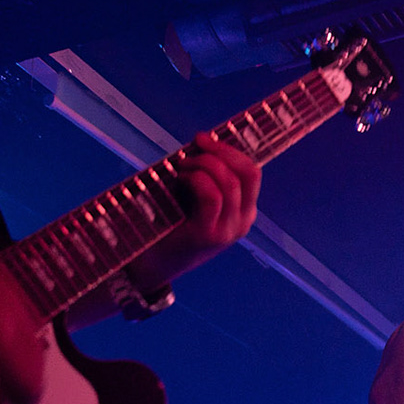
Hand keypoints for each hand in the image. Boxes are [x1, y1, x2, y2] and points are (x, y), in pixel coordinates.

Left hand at [128, 133, 260, 287]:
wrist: (151, 265)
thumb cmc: (170, 225)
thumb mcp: (196, 198)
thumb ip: (207, 176)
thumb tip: (203, 142)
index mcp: (244, 212)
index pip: (252, 172)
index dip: (230, 149)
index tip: (204, 138)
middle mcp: (243, 222)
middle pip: (247, 173)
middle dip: (220, 150)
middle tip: (195, 143)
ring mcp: (228, 230)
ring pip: (229, 182)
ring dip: (203, 165)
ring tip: (181, 168)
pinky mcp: (209, 235)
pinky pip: (211, 195)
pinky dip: (196, 179)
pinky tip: (180, 180)